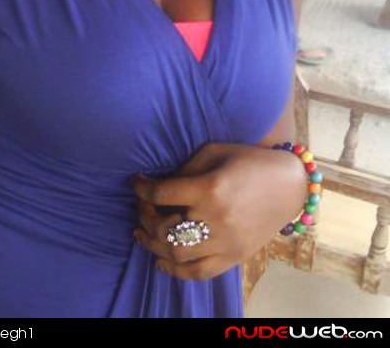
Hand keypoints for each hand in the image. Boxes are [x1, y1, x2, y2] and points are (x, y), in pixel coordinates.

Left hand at [131, 142, 305, 280]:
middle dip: (145, 217)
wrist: (289, 184)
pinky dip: (175, 271)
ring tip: (142, 233)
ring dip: (153, 245)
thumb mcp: (214, 152)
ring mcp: (227, 243)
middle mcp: (217, 219)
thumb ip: (185, 170)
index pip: (161, 193)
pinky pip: (199, 273)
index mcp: (211, 188)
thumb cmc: (248, 161)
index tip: (136, 183)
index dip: (142, 188)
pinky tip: (160, 261)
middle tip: (142, 208)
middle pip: (165, 228)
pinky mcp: (235, 257)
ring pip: (176, 254)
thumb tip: (157, 186)